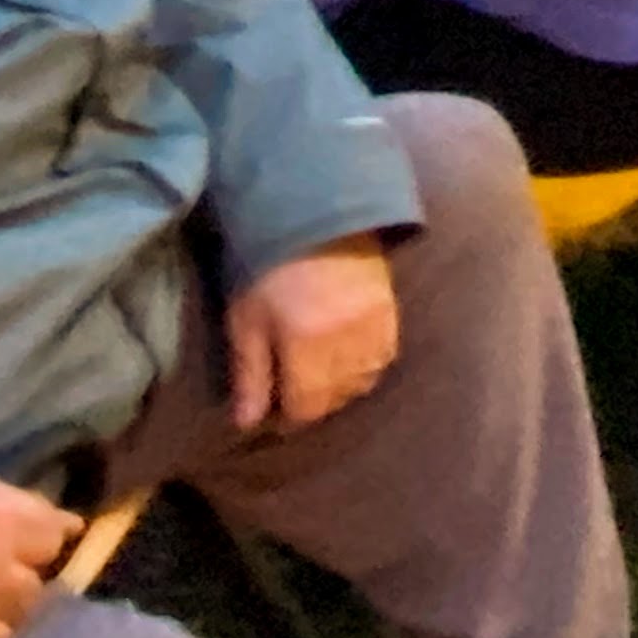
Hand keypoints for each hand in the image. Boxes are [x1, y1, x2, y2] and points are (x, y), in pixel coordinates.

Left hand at [226, 237, 397, 435]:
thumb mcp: (246, 319)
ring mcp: (374, 325)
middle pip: (337, 397)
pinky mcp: (391, 309)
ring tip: (323, 375)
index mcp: (306, 344)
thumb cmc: (269, 267)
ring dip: (343, 386)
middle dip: (315, 402)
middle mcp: (346, 340)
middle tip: (296, 389)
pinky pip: (385, 356)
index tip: (277, 410)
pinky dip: (367, 365)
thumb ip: (250, 374)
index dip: (290, 416)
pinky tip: (350, 356)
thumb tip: (248, 424)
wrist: (314, 213)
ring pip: (365, 380)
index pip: (307, 406)